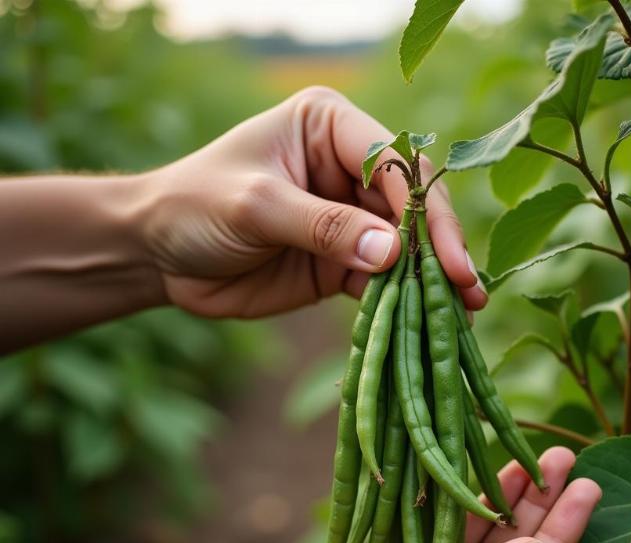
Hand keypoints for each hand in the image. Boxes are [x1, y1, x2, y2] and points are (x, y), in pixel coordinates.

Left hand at [138, 86, 486, 318]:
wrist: (158, 254)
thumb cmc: (195, 206)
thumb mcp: (257, 206)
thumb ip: (324, 226)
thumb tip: (393, 253)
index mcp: (331, 128)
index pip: (396, 163)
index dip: (426, 211)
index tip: (445, 259)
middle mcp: (349, 169)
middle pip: (412, 208)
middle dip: (440, 249)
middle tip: (468, 291)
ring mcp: (349, 218)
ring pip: (405, 248)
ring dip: (431, 281)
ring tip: (463, 313)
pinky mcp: (342, 262)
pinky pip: (382, 282)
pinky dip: (403, 303)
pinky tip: (429, 323)